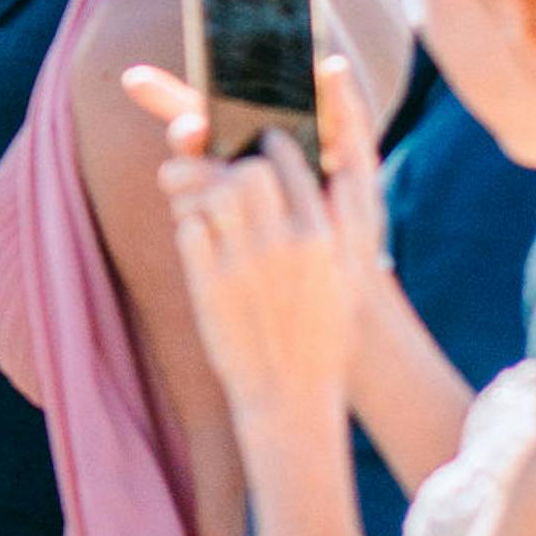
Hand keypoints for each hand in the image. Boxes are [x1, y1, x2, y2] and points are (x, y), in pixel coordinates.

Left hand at [143, 111, 359, 426]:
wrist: (291, 394)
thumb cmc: (324, 333)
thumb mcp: (347, 276)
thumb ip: (338, 220)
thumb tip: (336, 171)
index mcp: (321, 237)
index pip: (289, 164)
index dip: (272, 145)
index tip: (264, 141)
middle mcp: (282, 245)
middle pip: (246, 170)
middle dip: (235, 165)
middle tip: (231, 170)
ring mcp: (241, 264)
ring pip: (211, 195)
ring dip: (206, 193)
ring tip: (212, 204)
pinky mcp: (207, 284)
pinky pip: (188, 230)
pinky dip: (192, 228)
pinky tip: (202, 239)